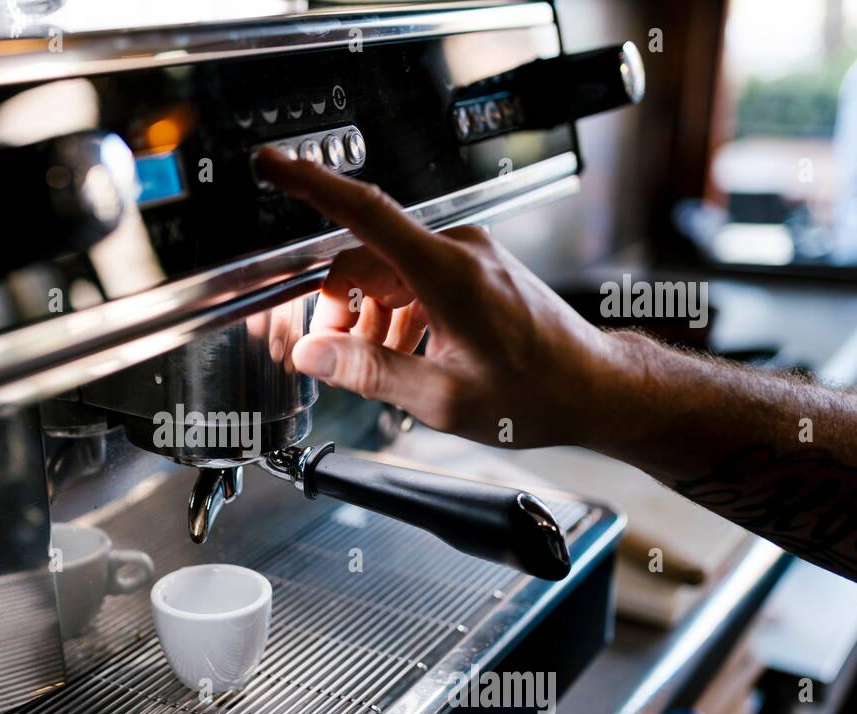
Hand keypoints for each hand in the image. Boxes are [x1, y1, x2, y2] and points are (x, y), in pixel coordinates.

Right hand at [253, 148, 626, 448]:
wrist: (592, 386)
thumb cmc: (536, 392)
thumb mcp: (442, 397)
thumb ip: (369, 372)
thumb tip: (313, 354)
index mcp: (446, 272)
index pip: (364, 212)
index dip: (310, 185)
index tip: (273, 166)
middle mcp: (456, 250)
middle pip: (364, 260)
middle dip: (337, 310)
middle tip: (332, 359)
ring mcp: (467, 256)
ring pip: (386, 274)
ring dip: (368, 319)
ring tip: (379, 368)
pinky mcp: (473, 269)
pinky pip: (413, 281)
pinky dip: (396, 316)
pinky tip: (404, 356)